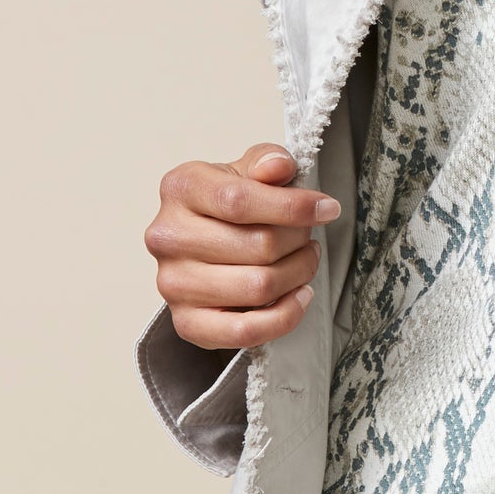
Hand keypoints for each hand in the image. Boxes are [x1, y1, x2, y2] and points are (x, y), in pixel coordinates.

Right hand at [145, 143, 340, 350]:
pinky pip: (244, 332)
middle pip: (258, 245)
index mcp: (180, 188)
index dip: (293, 206)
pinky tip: (299, 295)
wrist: (201, 247)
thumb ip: (266, 161)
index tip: (327, 209)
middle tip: (310, 238)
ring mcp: (172, 284)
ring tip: (305, 262)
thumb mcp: (247, 171)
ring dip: (298, 274)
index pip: (239, 200)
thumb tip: (279, 167)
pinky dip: (284, 316)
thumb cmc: (228, 206)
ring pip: (258, 286)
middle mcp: (167, 237)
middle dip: (300, 241)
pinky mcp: (186, 323)